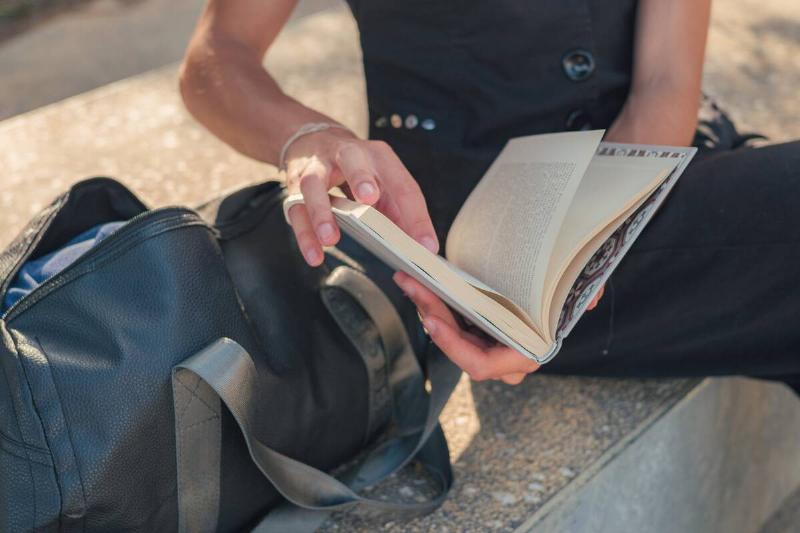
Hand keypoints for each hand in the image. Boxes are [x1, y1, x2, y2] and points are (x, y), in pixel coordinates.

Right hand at [284, 128, 437, 265]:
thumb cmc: (356, 169)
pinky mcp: (294, 183)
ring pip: (314, 184)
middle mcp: (347, 154)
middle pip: (353, 160)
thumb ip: (399, 212)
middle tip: (369, 198)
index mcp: (379, 157)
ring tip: (331, 238)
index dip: (416, 216)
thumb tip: (418, 248)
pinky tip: (315, 253)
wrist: (313, 140)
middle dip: (361, 177)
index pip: (402, 184)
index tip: (425, 245)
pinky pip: (296, 209)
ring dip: (322, 211)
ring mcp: (317, 167)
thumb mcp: (383, 182)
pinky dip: (304, 233)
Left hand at [394, 272, 604, 383]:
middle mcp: (500, 355)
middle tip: (413, 286)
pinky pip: (448, 319)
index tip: (435, 322)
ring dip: (427, 307)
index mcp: (524, 353)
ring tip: (409, 279)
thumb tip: (590, 301)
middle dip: (432, 315)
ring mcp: (485, 342)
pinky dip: (434, 302)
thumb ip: (584, 296)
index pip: (481, 365)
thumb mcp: (576, 292)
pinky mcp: (473, 327)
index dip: (454, 347)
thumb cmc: (564, 291)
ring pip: (448, 331)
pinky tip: (418, 282)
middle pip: (455, 345)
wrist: (552, 278)